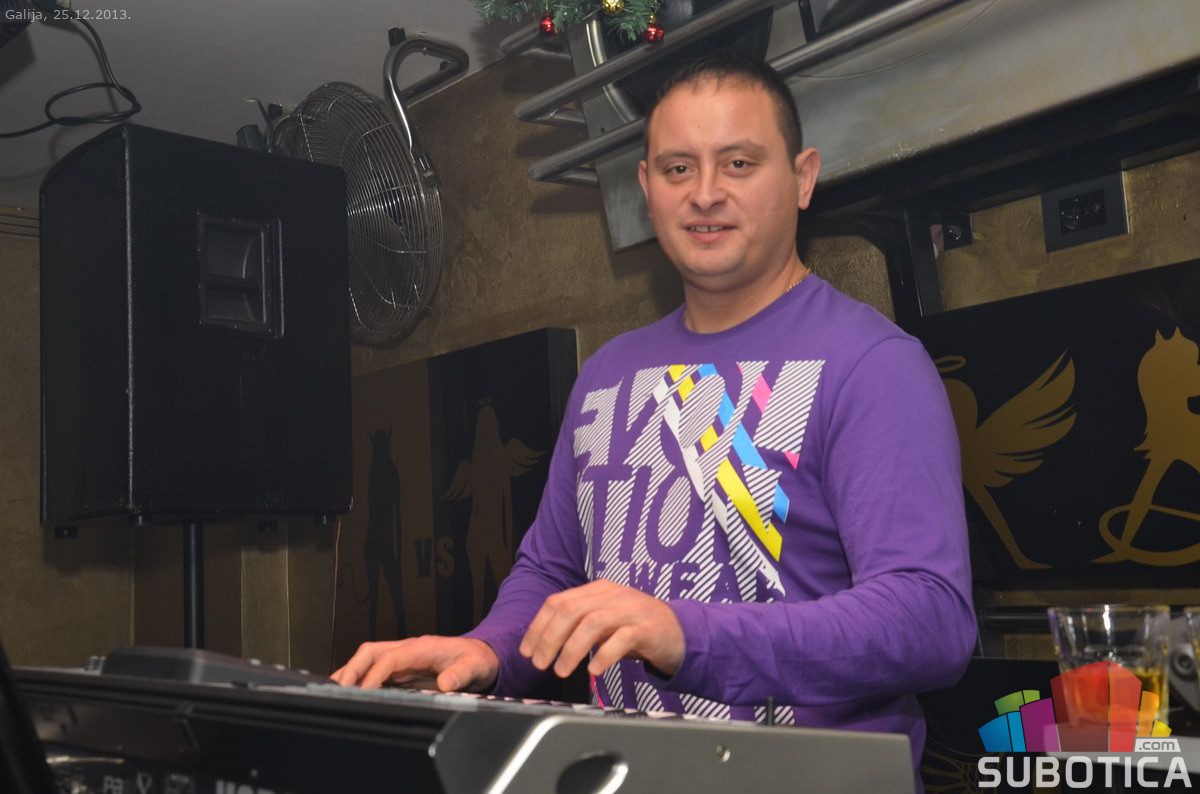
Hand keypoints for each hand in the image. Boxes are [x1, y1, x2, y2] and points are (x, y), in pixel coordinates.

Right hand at [330, 636, 498, 690]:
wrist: (482, 655)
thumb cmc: (477, 659)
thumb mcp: (475, 667)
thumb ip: (461, 674)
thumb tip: (446, 682)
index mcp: (423, 647)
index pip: (390, 658)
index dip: (375, 674)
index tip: (365, 691)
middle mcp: (409, 649)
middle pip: (371, 652)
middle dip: (352, 669)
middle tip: (337, 690)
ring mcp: (404, 657)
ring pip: (368, 659)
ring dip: (351, 672)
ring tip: (333, 690)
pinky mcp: (402, 668)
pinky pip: (375, 669)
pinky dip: (360, 678)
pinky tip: (349, 691)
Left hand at [519, 580, 684, 678]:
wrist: (679, 632)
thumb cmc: (636, 629)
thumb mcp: (605, 621)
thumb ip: (579, 625)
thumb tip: (543, 643)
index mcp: (597, 590)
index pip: (558, 601)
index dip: (538, 626)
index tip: (528, 650)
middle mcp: (612, 595)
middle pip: (571, 611)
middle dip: (550, 638)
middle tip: (540, 663)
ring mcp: (630, 610)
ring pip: (593, 623)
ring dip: (571, 649)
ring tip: (562, 671)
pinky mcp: (647, 628)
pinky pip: (622, 639)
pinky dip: (604, 655)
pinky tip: (594, 670)